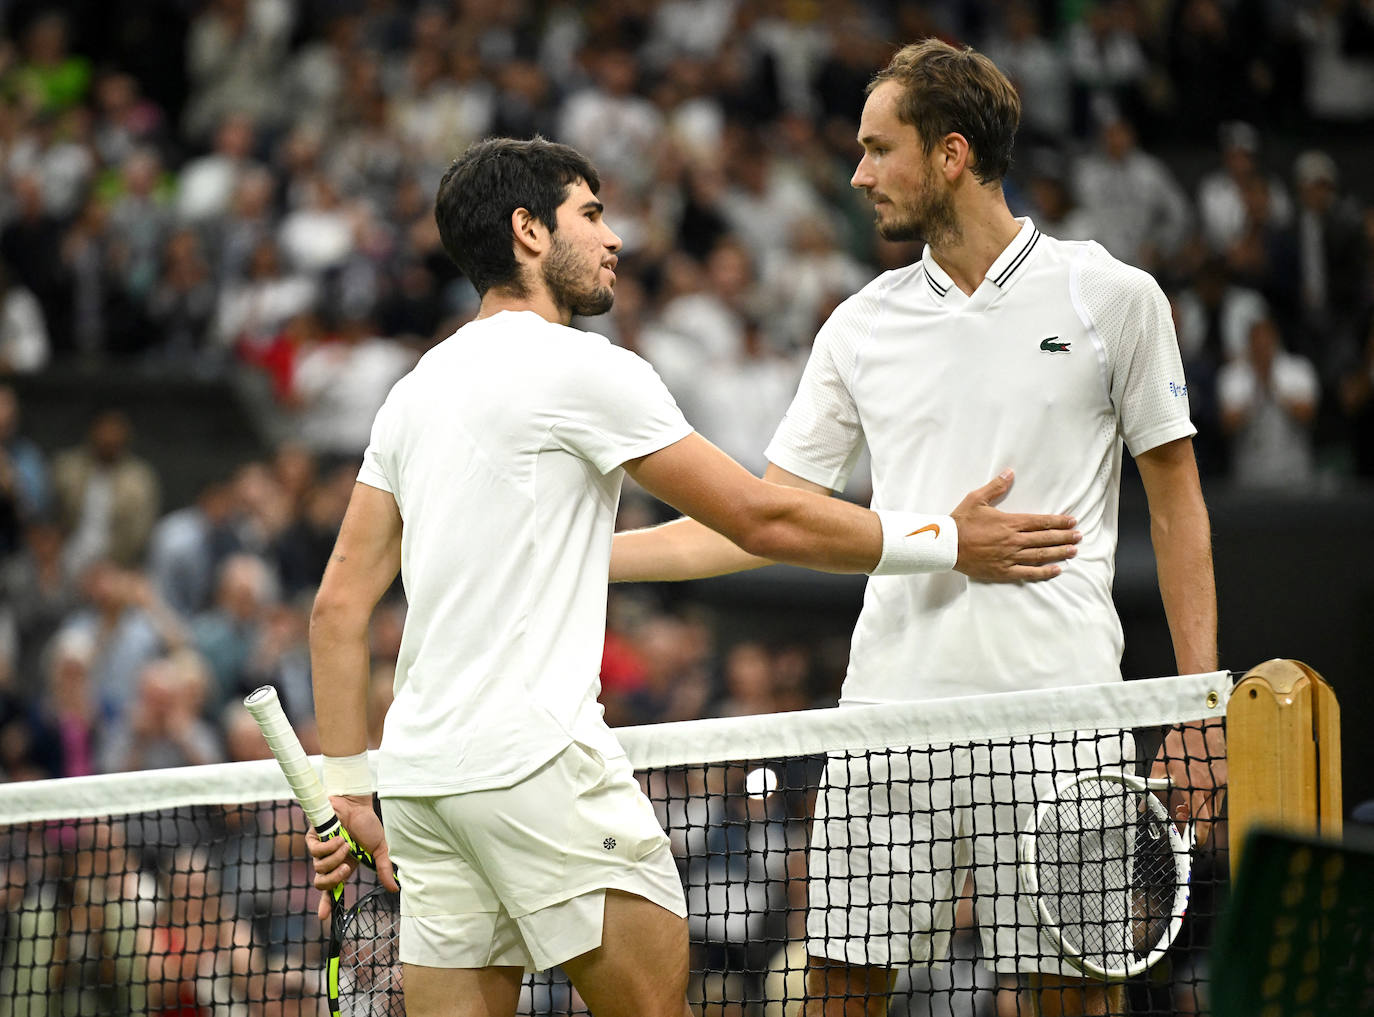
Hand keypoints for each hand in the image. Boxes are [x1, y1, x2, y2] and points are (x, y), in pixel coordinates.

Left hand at [306, 794, 397, 920]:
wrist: (358, 805)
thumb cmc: (367, 825)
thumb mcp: (379, 850)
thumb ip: (383, 869)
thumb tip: (394, 889)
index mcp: (343, 866)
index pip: (331, 889)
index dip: (326, 904)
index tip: (324, 918)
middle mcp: (330, 861)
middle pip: (321, 883)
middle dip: (333, 879)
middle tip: (346, 869)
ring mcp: (320, 850)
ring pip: (319, 867)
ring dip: (336, 857)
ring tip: (347, 844)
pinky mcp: (313, 838)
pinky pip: (315, 851)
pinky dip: (329, 846)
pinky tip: (340, 837)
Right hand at [950, 470, 1079, 581]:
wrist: (946, 545)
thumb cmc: (961, 521)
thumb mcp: (976, 498)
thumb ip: (996, 486)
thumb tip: (1010, 472)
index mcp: (1010, 522)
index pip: (1041, 522)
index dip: (1058, 521)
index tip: (1072, 521)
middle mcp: (1014, 540)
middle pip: (1045, 539)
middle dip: (1064, 537)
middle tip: (1079, 536)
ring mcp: (1010, 557)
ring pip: (1040, 555)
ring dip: (1059, 553)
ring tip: (1073, 551)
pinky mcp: (1003, 571)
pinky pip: (1028, 572)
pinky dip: (1044, 572)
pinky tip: (1056, 570)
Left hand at [1149, 719, 1226, 848]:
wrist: (1201, 722)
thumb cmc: (1181, 741)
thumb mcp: (1161, 764)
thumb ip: (1153, 787)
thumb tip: (1144, 805)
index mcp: (1197, 787)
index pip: (1198, 820)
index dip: (1194, 838)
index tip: (1188, 847)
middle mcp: (1213, 788)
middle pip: (1208, 819)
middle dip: (1196, 831)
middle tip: (1184, 837)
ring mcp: (1223, 783)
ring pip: (1213, 809)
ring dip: (1200, 815)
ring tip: (1182, 814)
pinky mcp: (1227, 777)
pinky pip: (1218, 797)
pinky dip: (1206, 802)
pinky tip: (1194, 797)